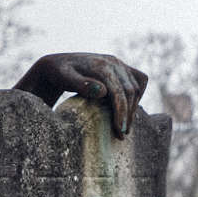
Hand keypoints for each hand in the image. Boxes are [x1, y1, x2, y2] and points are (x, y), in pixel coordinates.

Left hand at [17, 52, 149, 136]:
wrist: (58, 65)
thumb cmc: (58, 74)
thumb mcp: (64, 78)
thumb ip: (81, 84)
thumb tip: (103, 91)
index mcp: (102, 65)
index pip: (119, 91)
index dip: (121, 112)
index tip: (119, 130)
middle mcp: (113, 62)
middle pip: (131, 90)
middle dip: (128, 114)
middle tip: (122, 134)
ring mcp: (118, 64)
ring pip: (137, 87)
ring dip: (133, 107)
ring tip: (124, 127)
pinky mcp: (121, 67)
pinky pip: (139, 80)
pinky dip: (137, 95)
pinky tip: (128, 109)